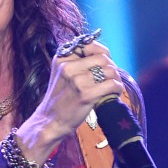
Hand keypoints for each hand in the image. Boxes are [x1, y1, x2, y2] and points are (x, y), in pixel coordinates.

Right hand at [14, 39, 124, 164]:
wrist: (50, 122)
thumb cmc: (59, 99)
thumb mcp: (62, 74)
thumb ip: (77, 62)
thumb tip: (104, 57)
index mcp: (62, 58)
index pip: (89, 44)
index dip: (102, 52)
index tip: (105, 63)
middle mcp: (68, 66)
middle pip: (103, 58)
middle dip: (112, 67)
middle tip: (112, 77)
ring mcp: (77, 80)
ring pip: (110, 70)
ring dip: (117, 78)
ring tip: (114, 86)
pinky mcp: (86, 94)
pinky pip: (111, 85)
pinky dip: (117, 88)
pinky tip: (115, 93)